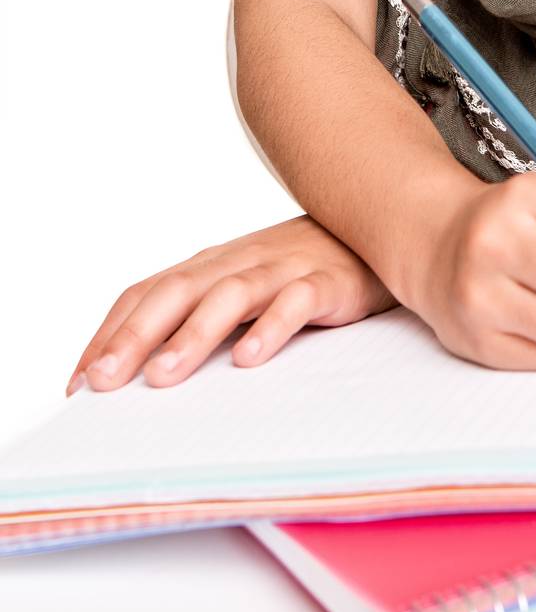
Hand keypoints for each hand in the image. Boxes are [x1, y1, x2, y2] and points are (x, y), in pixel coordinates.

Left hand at [65, 214, 397, 394]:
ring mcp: (283, 267)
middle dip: (135, 335)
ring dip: (193, 334)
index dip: (111, 332)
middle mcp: (239, 261)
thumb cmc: (301, 270)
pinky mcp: (328, 281)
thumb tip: (141, 372)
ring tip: (163, 375)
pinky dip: (271, 326)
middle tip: (104, 381)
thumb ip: (200, 319)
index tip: (81, 381)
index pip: (148, 291)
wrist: (379, 230)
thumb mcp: (244, 288)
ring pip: (230, 295)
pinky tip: (249, 358)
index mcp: (211, 265)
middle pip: (177, 291)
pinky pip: (296, 301)